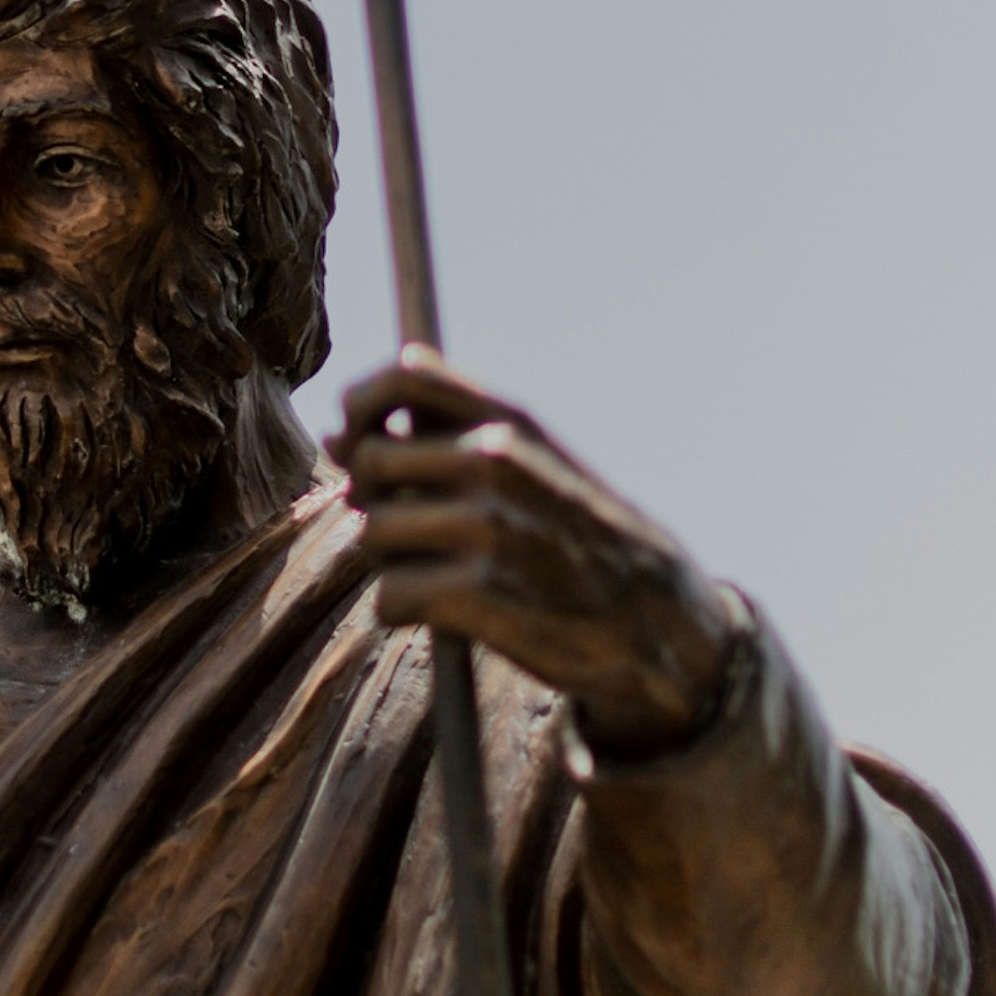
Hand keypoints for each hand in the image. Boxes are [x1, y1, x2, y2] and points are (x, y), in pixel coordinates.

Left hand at [332, 347, 737, 757]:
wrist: (658, 619)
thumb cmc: (576, 536)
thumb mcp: (532, 459)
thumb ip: (444, 433)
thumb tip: (336, 431)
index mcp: (510, 420)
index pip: (402, 377)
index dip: (360, 405)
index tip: (358, 439)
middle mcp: (496, 460)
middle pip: (369, 463)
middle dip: (374, 501)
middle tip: (409, 530)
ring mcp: (487, 526)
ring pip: (373, 536)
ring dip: (392, 563)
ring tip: (441, 574)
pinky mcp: (479, 594)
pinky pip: (389, 597)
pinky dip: (402, 612)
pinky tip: (441, 613)